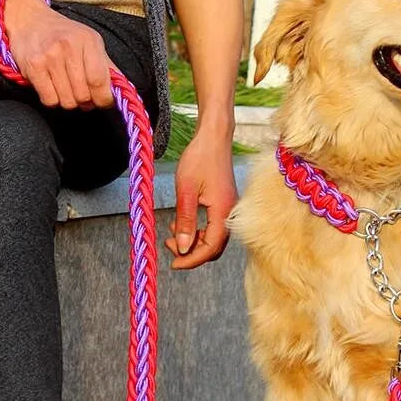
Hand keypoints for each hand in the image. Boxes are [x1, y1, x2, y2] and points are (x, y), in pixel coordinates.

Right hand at [4, 0, 114, 109]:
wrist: (29, 19)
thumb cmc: (64, 35)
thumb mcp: (91, 42)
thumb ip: (108, 67)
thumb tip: (123, 90)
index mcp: (89, 41)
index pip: (100, 82)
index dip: (104, 99)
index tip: (102, 100)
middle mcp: (69, 47)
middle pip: (84, 96)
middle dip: (85, 101)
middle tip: (81, 93)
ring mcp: (49, 56)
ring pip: (67, 101)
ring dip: (68, 101)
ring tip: (65, 87)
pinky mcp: (33, 66)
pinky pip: (50, 100)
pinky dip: (52, 99)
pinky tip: (52, 86)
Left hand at [165, 122, 237, 269]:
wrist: (214, 137)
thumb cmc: (200, 158)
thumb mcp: (186, 190)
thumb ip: (185, 221)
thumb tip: (181, 248)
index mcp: (223, 212)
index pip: (210, 248)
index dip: (191, 259)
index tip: (174, 263)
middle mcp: (230, 214)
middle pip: (214, 247)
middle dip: (192, 253)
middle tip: (169, 247)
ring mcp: (229, 209)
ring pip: (213, 238)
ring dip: (193, 241)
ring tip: (171, 233)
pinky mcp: (225, 204)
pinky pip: (213, 227)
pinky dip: (198, 231)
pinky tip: (181, 222)